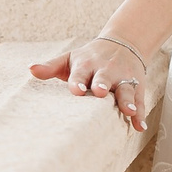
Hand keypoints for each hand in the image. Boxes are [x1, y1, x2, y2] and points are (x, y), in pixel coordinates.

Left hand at [30, 36, 148, 131]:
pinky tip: (139, 127)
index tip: (75, 90)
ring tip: (129, 112)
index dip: (78, 81)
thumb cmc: (89, 57)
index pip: (81, 72)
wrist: (123, 44)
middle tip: (100, 92)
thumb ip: (51, 66)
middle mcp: (106, 70)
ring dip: (127, 100)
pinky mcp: (137, 88)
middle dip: (103, 84)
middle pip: (105, 77)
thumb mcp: (71, 58)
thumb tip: (30, 70)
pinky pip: (139, 101)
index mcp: (87, 64)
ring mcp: (123, 79)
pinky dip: (140, 114)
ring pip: (126, 90)